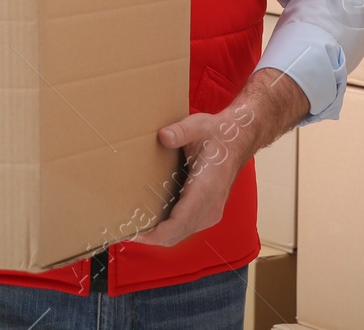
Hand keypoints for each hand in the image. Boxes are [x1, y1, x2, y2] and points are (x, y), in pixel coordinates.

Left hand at [129, 68, 309, 247]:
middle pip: (176, 234)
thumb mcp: (199, 126)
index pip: (180, 222)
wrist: (239, 140)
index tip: (136, 233)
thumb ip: (181, 131)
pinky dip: (168, 230)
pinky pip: (185, 229)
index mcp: (206, 189)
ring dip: (158, 235)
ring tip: (134, 226)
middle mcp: (210, 206)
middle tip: (124, 230)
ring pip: (180, 234)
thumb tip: (163, 136)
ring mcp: (211, 212)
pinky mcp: (209, 213)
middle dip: (151, 237)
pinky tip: (152, 221)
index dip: (156, 233)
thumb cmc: (218, 134)